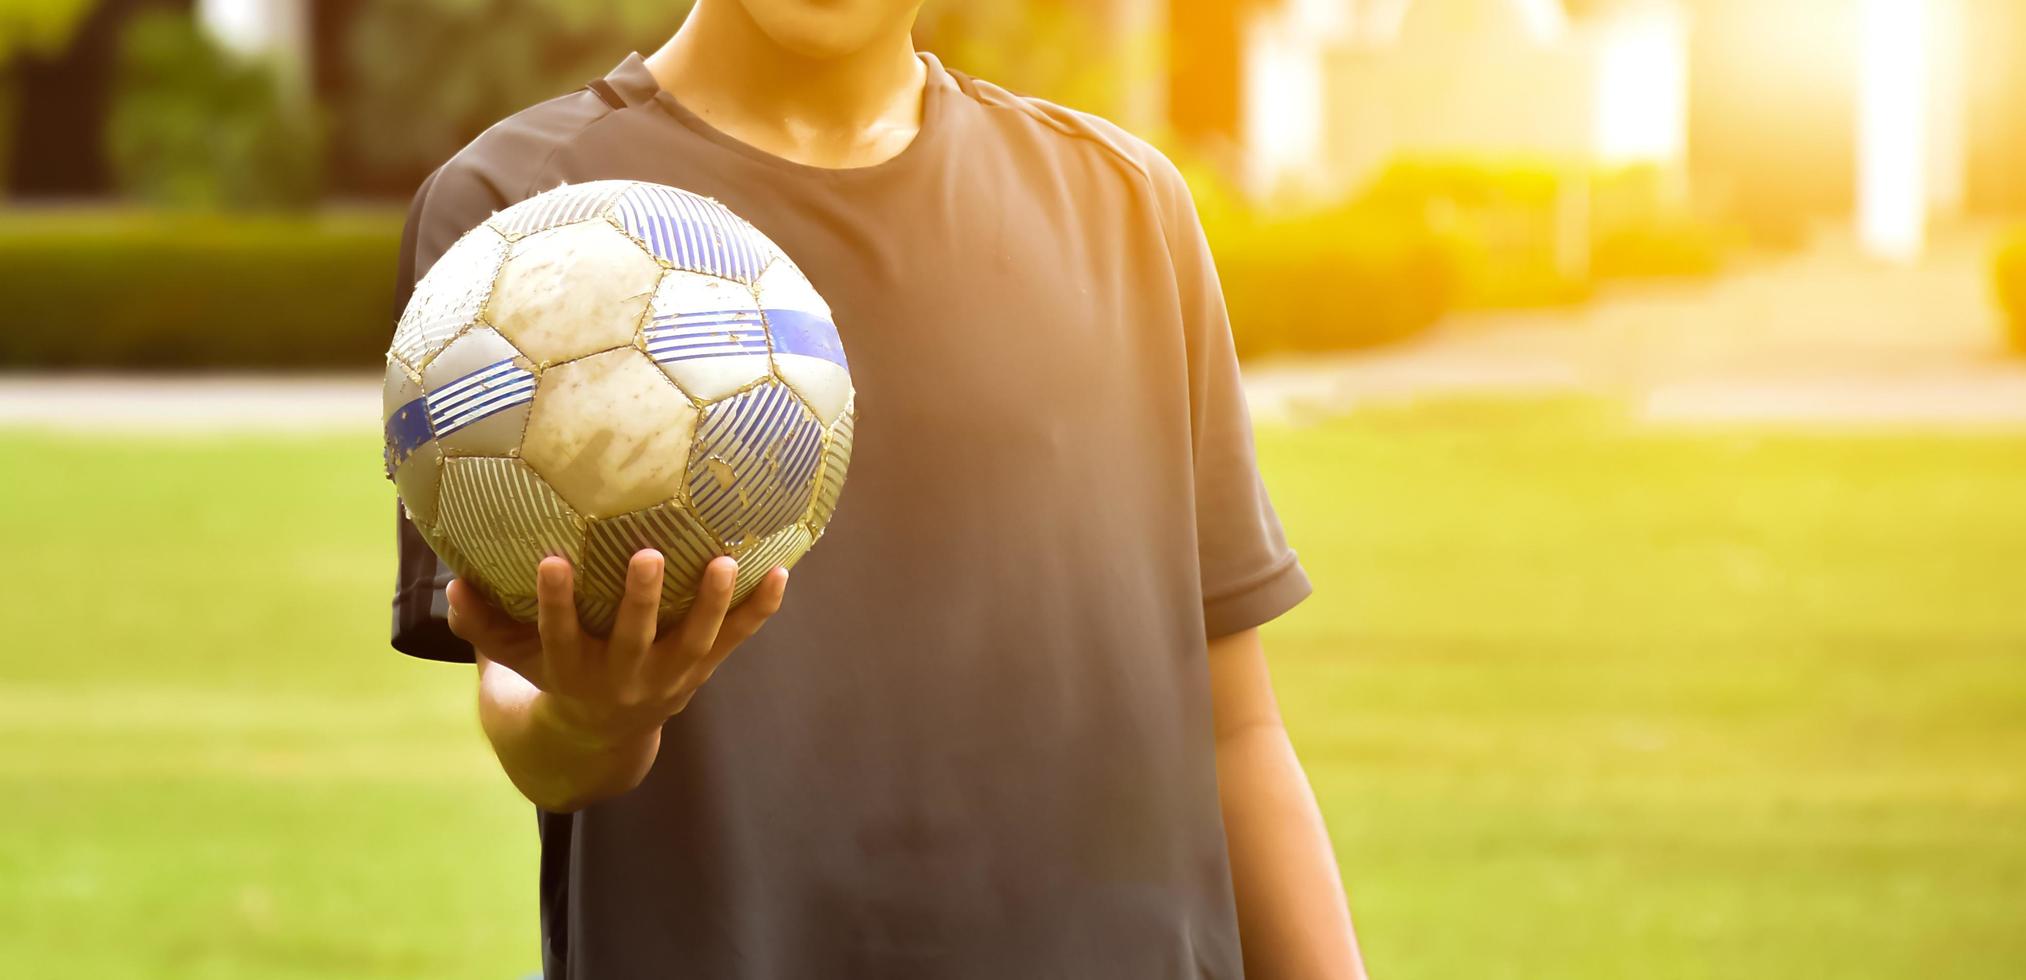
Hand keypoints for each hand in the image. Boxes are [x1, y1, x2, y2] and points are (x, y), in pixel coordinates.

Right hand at [446, 550, 787, 743]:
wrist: (601, 738)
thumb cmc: (552, 675)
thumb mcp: (510, 661)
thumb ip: (480, 623)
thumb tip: (452, 583)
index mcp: (571, 669)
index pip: (558, 634)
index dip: (555, 602)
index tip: (551, 561)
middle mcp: (621, 676)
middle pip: (632, 639)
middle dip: (639, 600)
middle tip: (645, 554)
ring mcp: (666, 676)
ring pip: (691, 642)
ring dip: (708, 603)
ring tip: (723, 561)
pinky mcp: (700, 670)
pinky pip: (734, 640)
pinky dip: (758, 610)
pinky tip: (781, 571)